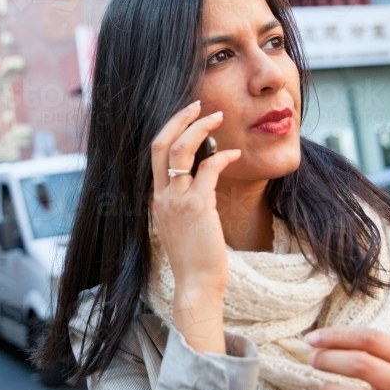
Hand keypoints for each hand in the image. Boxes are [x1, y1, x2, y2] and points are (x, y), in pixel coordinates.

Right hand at [149, 99, 241, 353]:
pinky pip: (208, 170)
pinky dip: (222, 157)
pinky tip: (234, 154)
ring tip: (217, 117)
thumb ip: (185, 201)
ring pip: (181, 151)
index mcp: (156, 199)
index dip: (170, 130)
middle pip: (160, 144)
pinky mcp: (197, 207)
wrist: (196, 285)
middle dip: (179, 119)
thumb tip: (202, 177)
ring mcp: (176, 201)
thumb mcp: (183, 225)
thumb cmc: (195, 258)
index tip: (187, 116)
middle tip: (197, 104)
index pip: (155, 154)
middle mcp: (161, 196)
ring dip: (199, 129)